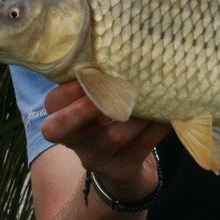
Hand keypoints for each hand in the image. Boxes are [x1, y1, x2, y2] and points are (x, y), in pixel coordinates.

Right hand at [42, 80, 168, 201]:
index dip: (70, 87)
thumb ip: (98, 82)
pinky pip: (140, 147)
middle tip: (109, 86)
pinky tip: (167, 114)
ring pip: (112, 135)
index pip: (52, 103)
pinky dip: (155, 128)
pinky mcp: (120, 170)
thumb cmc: (106, 122)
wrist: (121, 167)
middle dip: (82, 106)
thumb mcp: (94, 104)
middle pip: (58, 128)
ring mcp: (95, 159)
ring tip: (153, 93)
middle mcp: (73, 142)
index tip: (94, 70)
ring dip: (136, 112)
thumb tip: (120, 48)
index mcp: (61, 119)